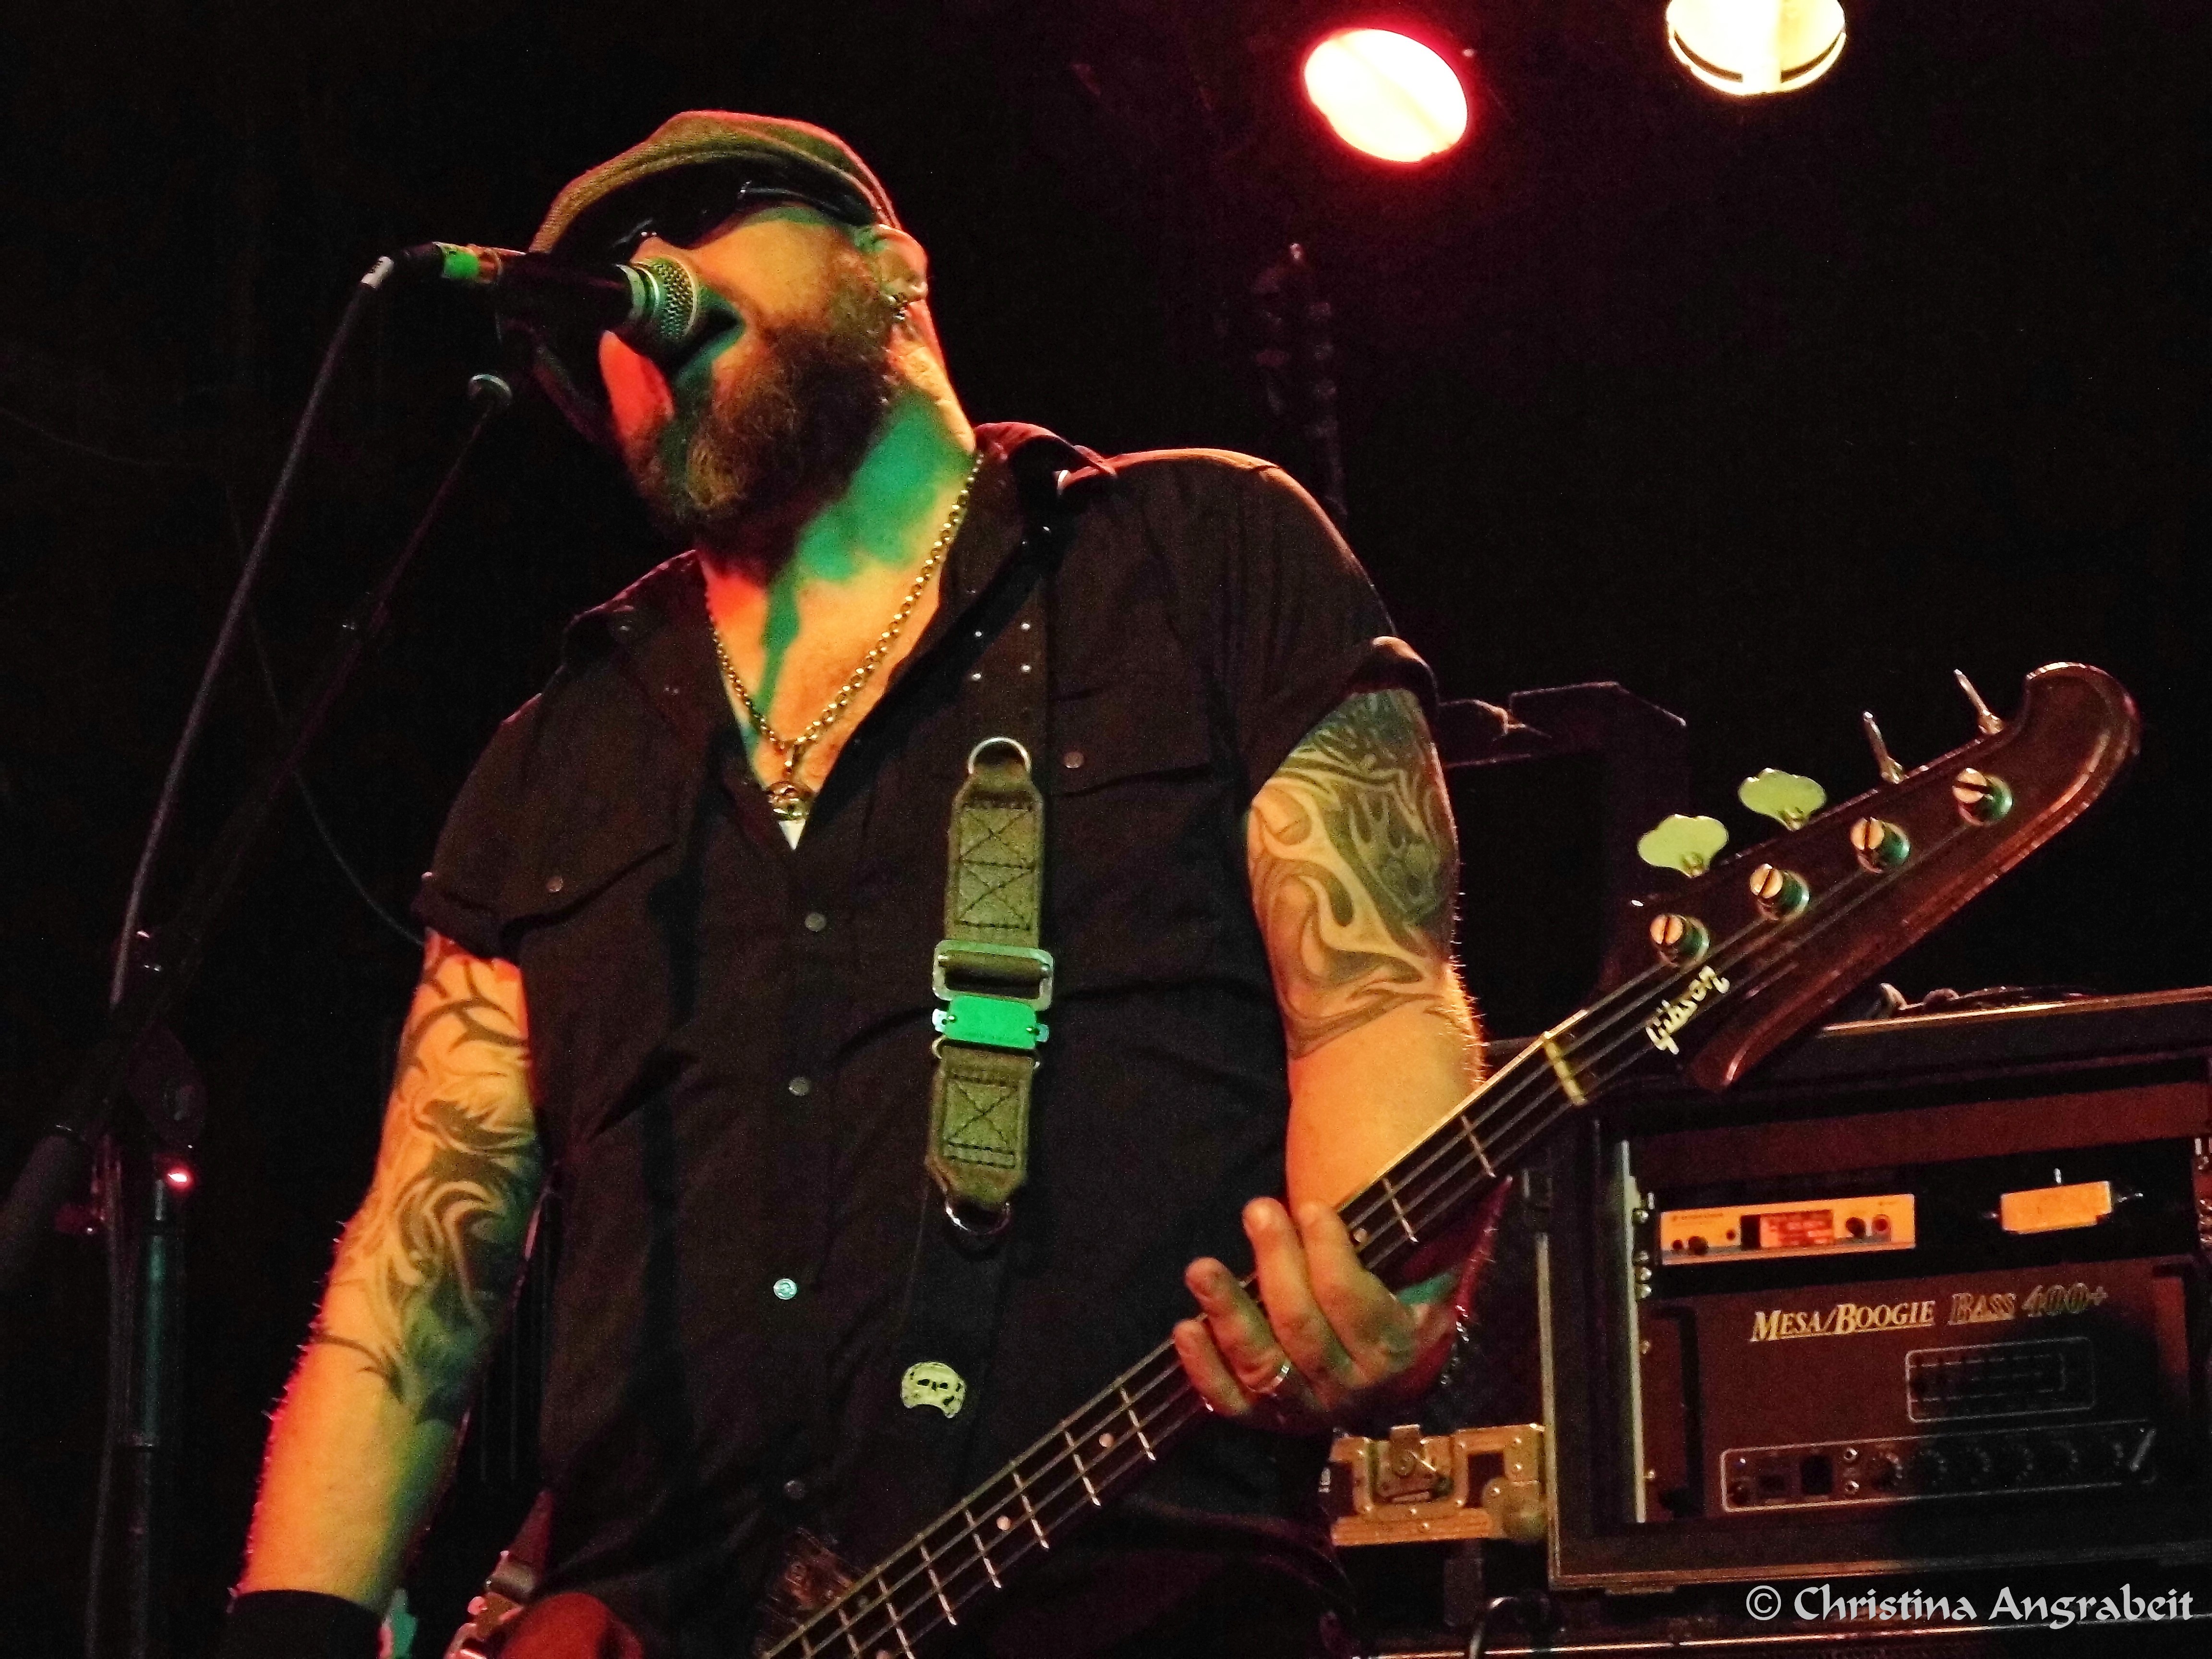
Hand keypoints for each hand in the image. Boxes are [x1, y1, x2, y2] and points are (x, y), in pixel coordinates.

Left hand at [1171, 1197, 1456, 1434]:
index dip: (1330, 1255)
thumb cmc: (1393, 1288)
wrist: (1382, 1361)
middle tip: (1257, 1210)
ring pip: (1264, 1366)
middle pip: (1304, 1328)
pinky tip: (1186, 1328)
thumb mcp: (1422, 1262)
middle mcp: (1354, 1388)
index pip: (1357, 1303)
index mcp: (1399, 1346)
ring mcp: (1308, 1408)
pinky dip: (1204, 1370)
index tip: (1311, 1207)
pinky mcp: (1268, 1419)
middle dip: (1276, 1265)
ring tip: (1202, 1267)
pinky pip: (1232, 1404)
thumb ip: (1423, 1235)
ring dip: (1229, 1313)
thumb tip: (1439, 1186)